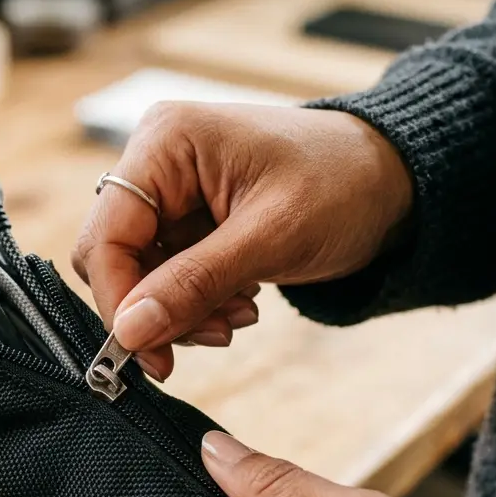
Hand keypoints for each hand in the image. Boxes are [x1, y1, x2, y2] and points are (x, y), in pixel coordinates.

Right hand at [73, 103, 412, 379]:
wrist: (389, 179)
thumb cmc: (343, 185)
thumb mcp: (270, 238)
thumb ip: (193, 284)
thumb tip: (130, 332)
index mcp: (166, 142)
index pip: (106, 235)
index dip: (120, 299)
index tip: (146, 353)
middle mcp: (155, 161)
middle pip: (115, 257)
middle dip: (157, 307)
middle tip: (214, 333)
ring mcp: (169, 191)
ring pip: (139, 275)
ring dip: (183, 310)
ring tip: (239, 315)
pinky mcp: (185, 219)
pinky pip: (166, 276)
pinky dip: (196, 302)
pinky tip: (239, 301)